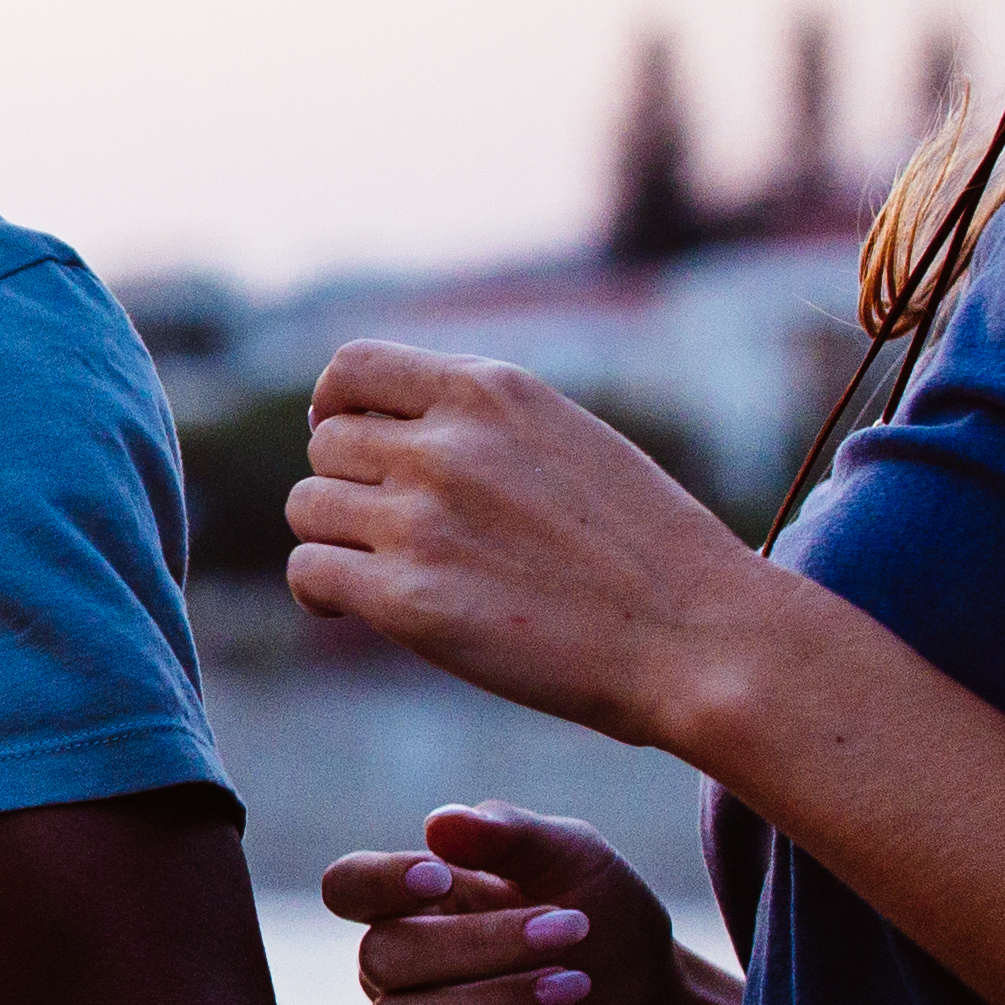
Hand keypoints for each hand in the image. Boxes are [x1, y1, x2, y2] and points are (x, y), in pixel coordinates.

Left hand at [279, 342, 784, 747]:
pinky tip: (351, 609)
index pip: (353, 367)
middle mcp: (447, 445)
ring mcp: (421, 521)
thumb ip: (481, 424)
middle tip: (386, 529)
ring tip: (377, 569)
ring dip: (333, 538)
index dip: (336, 406)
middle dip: (347, 484)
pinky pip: (312, 572)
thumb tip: (388, 428)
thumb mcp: (566, 440)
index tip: (349, 442)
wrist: (696, 637)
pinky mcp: (407, 599)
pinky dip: (320, 592)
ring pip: (309, 508)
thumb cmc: (644, 552)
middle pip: (328, 444)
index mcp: (490, 393)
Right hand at [311, 803, 694, 1004]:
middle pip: (379, 956)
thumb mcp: (577, 862)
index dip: (377, 883)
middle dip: (479, 944)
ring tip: (574, 988)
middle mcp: (394, 975)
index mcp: (412, 905)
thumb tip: (437, 823)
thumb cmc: (607, 926)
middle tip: (571, 931)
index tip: (440, 877)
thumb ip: (511, 835)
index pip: (347, 887)